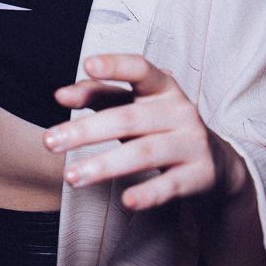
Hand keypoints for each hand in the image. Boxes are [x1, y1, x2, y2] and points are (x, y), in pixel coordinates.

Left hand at [43, 54, 249, 211]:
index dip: (115, 66)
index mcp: (162, 87)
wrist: (216, 165)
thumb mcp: (133, 105)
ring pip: (144, 153)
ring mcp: (191, 142)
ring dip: (104, 165)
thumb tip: (60, 95)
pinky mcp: (199, 175)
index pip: (140, 69)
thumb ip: (98, 95)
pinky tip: (126, 201)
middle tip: (49, 142)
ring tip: (71, 176)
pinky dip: (148, 193)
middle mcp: (180, 110)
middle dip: (85, 131)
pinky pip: (171, 185)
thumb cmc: (160, 126)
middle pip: (128, 118)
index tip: (87, 64)